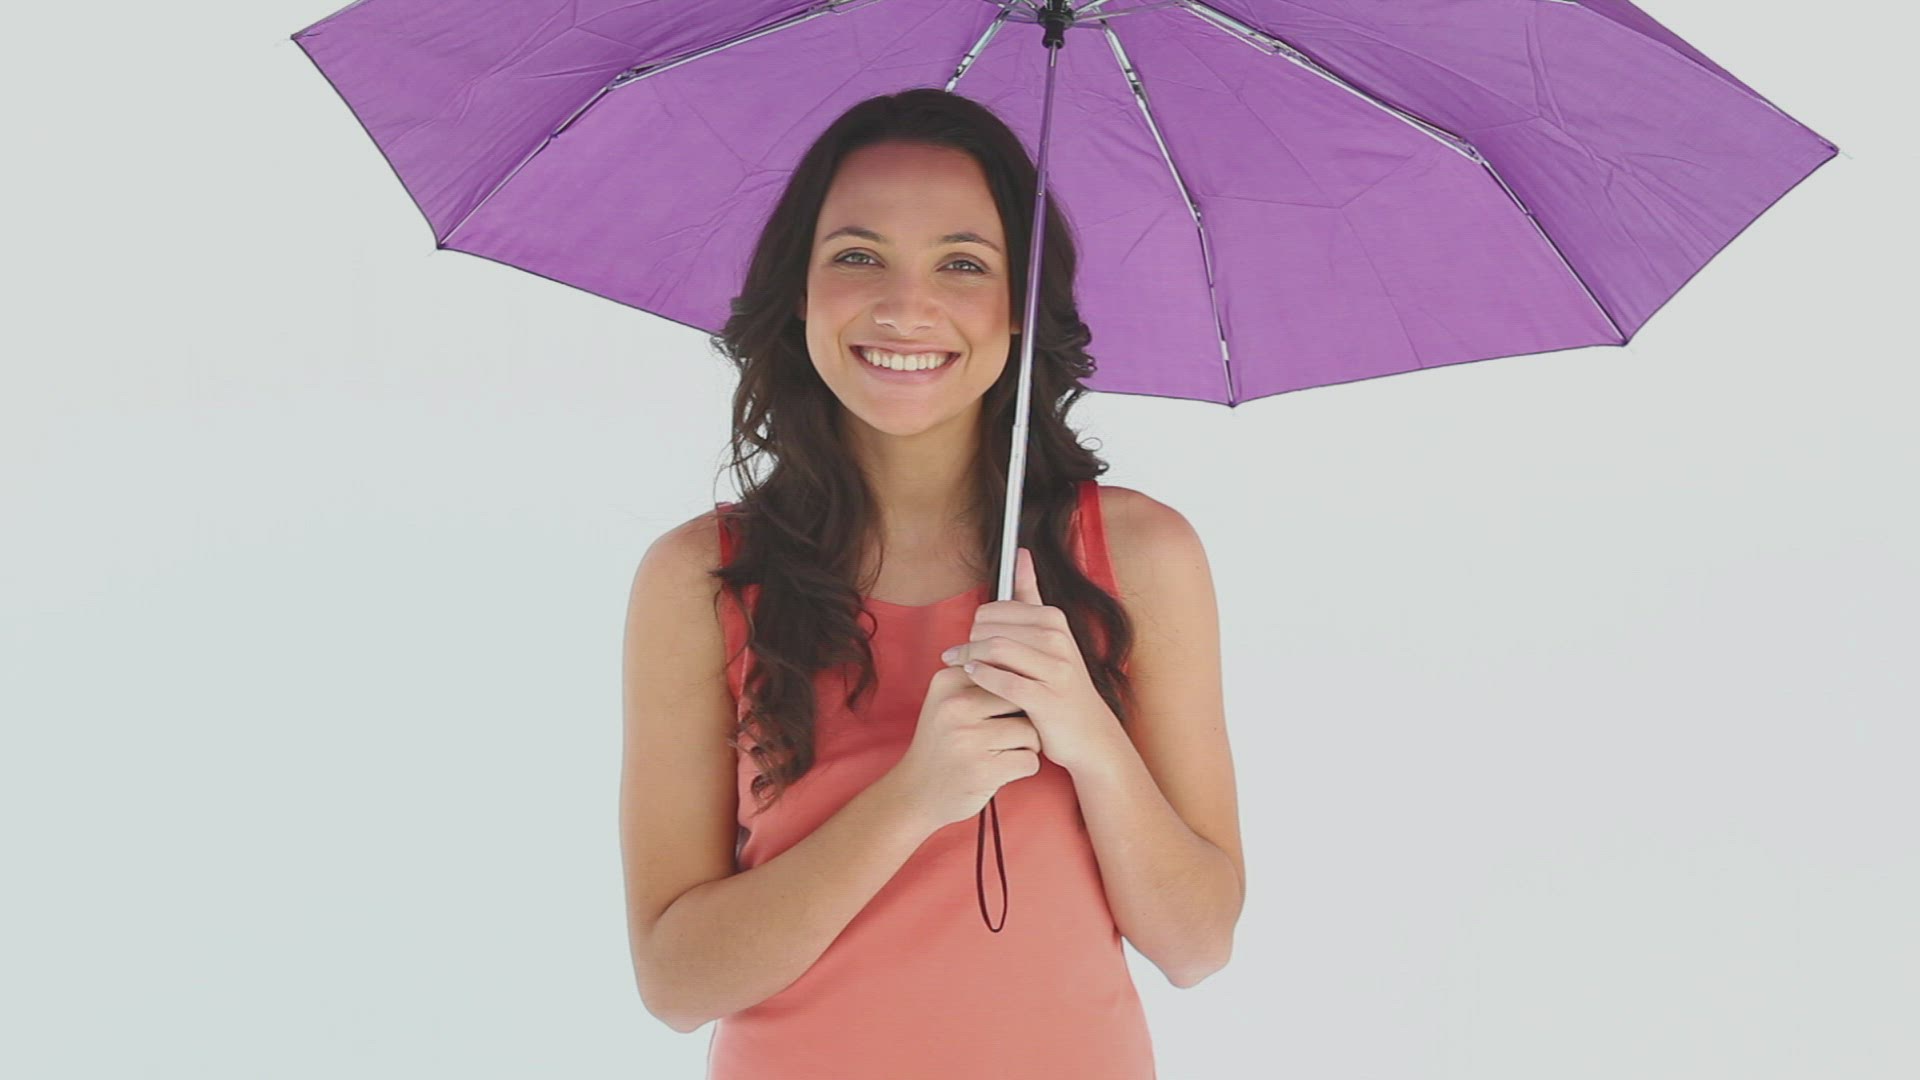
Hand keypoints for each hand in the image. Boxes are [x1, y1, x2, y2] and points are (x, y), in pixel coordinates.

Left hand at [940, 547, 1116, 774]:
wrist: (1089, 733)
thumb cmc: (1060, 682)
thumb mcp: (1050, 634)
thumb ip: (1031, 593)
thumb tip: (1021, 552)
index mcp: (1053, 619)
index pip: (994, 608)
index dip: (977, 625)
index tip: (972, 639)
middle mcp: (1057, 639)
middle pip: (990, 627)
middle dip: (971, 642)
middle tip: (963, 657)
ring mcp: (1055, 669)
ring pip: (995, 649)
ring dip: (969, 658)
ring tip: (961, 667)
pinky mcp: (1047, 699)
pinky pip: (1004, 681)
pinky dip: (982, 678)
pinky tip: (974, 679)